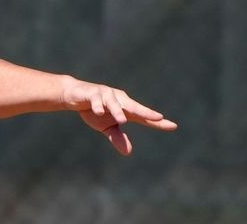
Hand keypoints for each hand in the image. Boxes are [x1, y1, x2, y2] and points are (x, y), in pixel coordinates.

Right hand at [62, 81, 177, 154]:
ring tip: (123, 120)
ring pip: (114, 103)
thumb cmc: (93, 109)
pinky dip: (98, 105)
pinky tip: (99, 111)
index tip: (173, 126)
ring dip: (118, 111)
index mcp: (125, 108)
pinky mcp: (92, 93)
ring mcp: (106, 94)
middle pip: (134, 107)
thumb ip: (117, 137)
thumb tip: (128, 152)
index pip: (143, 116)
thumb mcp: (105, 127)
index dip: (157, 122)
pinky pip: (96, 99)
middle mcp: (119, 100)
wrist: (74, 95)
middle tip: (158, 118)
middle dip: (145, 112)